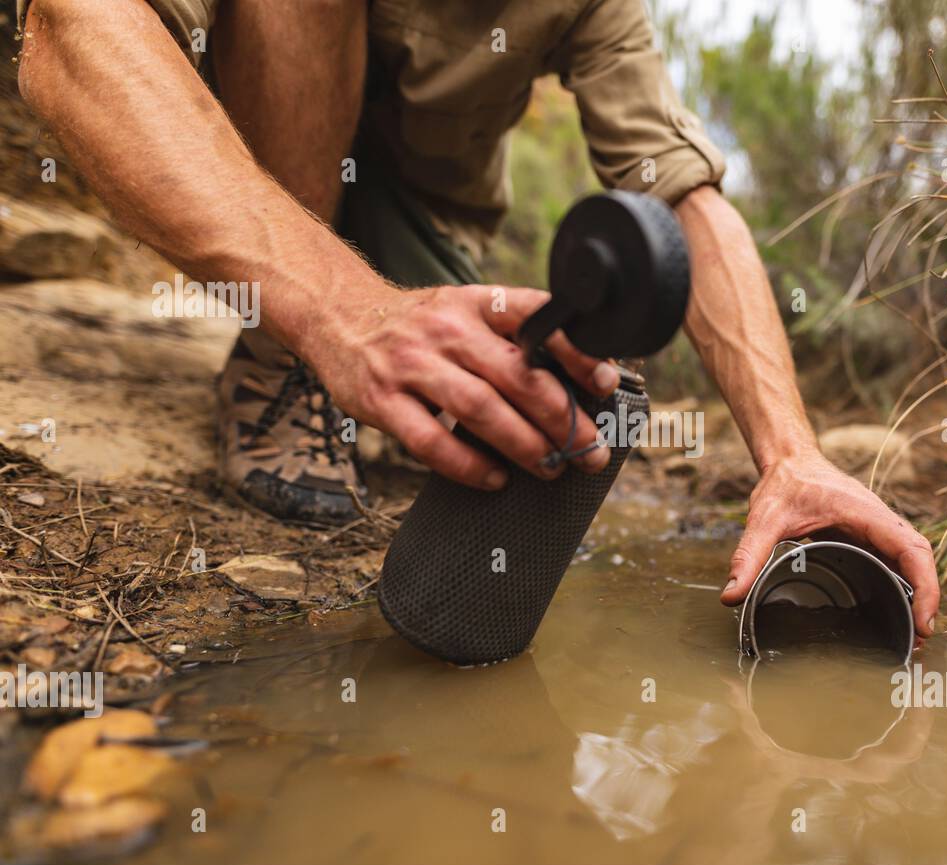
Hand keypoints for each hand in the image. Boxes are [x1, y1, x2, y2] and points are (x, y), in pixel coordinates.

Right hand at [303, 284, 621, 488]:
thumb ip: (512, 339)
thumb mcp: (466, 311)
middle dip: (561, 417)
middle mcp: (446, 329)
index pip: (535, 318)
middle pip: (516, 375)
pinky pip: (430, 441)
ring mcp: (411, 365)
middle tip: (592, 449)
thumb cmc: (420, 325)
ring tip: (553, 468)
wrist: (339, 317)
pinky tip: (495, 479)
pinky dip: (468, 465)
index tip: (606, 382)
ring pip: (479, 409)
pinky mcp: (380, 401)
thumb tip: (579, 385)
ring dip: (524, 444)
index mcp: (476, 303)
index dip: (576, 350)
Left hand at [719, 454, 940, 641]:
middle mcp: (879, 521)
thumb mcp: (765, 518)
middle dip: (926, 597)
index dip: (925, 585)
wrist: (790, 461)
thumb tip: (732, 595)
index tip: (923, 619)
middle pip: (919, 560)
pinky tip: (895, 612)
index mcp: (866, 513)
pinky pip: (895, 562)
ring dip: (917, 594)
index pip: (912, 548)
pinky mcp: (869, 538)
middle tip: (918, 639)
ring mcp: (877, 530)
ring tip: (911, 635)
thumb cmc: (784, 483)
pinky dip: (902, 586)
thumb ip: (749, 555)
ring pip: (910, 562)